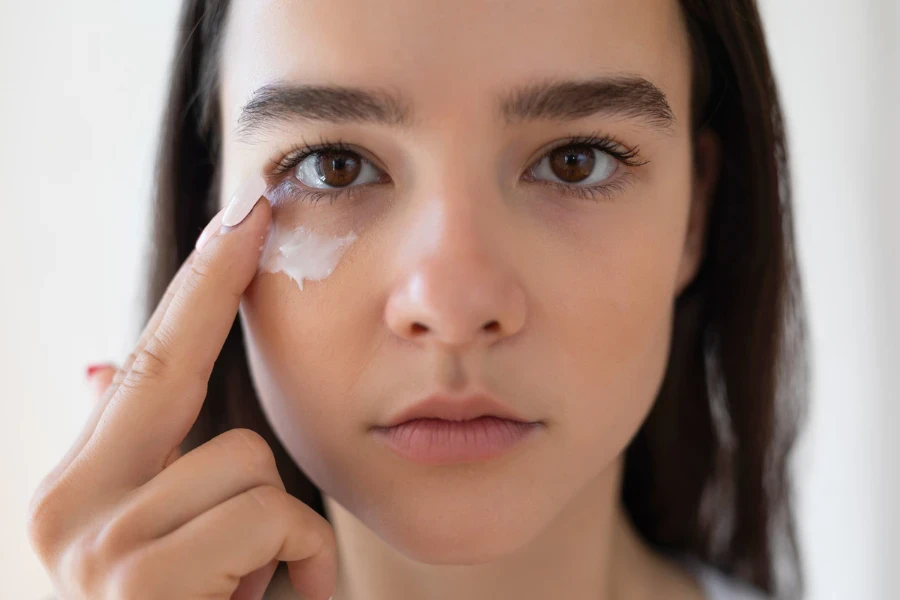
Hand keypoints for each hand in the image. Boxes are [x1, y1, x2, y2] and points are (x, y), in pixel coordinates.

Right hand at [27, 198, 336, 599]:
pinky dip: (297, 563)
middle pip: (172, 364)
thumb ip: (148, 452)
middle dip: (216, 288)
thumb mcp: (180, 536)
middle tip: (251, 208)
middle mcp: (68, 509)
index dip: (197, 284)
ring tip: (256, 585)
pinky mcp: (142, 591)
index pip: (149, 359)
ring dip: (281, 527)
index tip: (238, 215)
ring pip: (246, 462)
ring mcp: (98, 552)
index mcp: (82, 488)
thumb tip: (101, 362)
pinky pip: (268, 520)